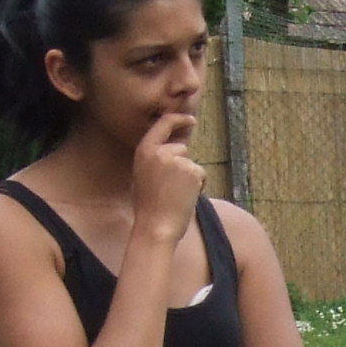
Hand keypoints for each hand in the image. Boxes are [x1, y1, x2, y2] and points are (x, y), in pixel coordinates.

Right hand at [129, 108, 204, 243]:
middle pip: (181, 149)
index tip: (190, 120)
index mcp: (144, 150)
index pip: (163, 124)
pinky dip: (198, 185)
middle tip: (170, 188)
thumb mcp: (144, 173)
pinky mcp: (192, 171)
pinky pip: (201, 174)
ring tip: (175, 194)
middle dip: (182, 164)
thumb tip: (178, 144)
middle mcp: (160, 151)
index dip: (179, 119)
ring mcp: (177, 160)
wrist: (156, 226)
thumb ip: (156, 157)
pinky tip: (185, 197)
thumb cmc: (149, 205)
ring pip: (192, 163)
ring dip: (190, 177)